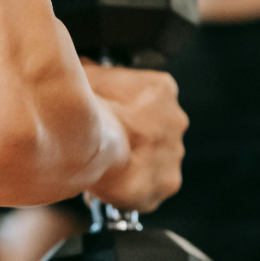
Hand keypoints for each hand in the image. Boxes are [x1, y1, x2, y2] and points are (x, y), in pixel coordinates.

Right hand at [82, 60, 187, 212]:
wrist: (88, 141)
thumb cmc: (87, 107)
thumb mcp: (85, 76)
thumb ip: (91, 74)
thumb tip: (83, 69)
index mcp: (161, 89)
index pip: (145, 100)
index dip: (123, 112)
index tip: (107, 119)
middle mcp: (176, 119)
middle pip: (153, 132)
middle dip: (131, 139)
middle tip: (104, 146)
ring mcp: (174, 153)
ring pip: (153, 161)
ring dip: (131, 165)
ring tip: (102, 169)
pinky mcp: (167, 183)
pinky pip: (149, 189)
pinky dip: (130, 191)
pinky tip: (106, 187)